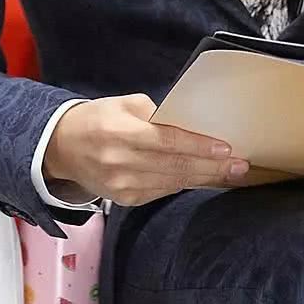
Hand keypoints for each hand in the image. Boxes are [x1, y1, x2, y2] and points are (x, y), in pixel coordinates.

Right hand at [43, 93, 249, 206]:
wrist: (62, 148)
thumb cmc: (98, 119)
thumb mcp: (124, 104)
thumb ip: (156, 114)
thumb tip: (191, 125)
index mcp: (120, 132)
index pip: (167, 141)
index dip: (198, 146)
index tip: (225, 148)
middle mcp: (120, 161)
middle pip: (175, 166)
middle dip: (212, 166)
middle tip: (240, 165)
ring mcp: (122, 185)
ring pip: (173, 182)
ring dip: (204, 178)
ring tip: (230, 173)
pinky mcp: (125, 199)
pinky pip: (163, 191)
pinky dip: (185, 184)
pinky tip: (203, 178)